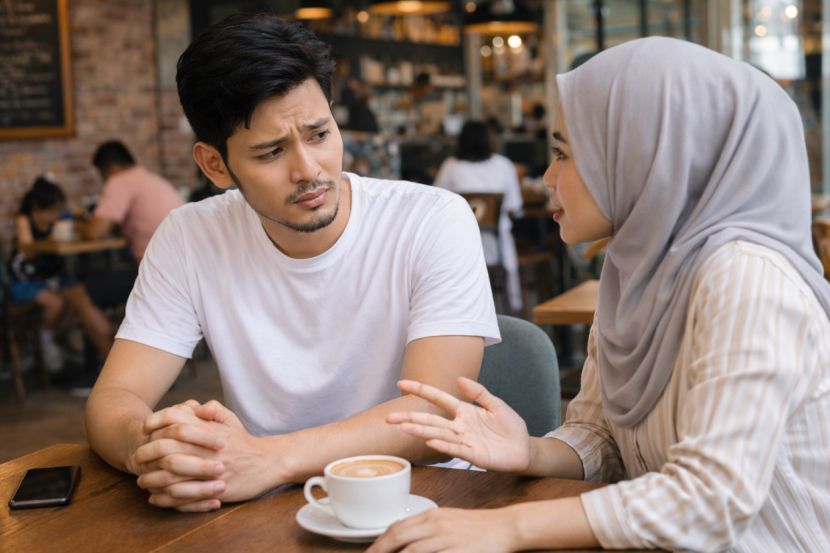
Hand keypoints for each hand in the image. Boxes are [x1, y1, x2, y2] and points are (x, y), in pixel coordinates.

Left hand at [134, 400, 274, 510]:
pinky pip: (183, 495)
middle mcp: (206, 448)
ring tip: (142, 480)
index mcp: (209, 430)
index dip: (156, 421)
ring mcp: (209, 470)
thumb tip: (194, 405)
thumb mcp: (231, 420)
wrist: (268, 463)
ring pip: (172, 474)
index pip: (175, 419)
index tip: (145, 428)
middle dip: (147, 452)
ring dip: (153, 478)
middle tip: (137, 457)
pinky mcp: (213, 490)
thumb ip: (212, 409)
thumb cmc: (245, 442)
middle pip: (167, 447)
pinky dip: (166, 497)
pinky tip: (156, 497)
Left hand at [367, 507, 517, 552]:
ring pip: (411, 551)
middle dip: (379, 551)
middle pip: (398, 537)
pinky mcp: (458, 551)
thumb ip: (426, 528)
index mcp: (431, 515)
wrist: (505, 526)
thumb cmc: (476, 526)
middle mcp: (435, 524)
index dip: (379, 542)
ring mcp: (447, 538)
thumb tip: (404, 539)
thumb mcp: (448, 520)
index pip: (396, 527)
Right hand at [389, 377, 530, 472]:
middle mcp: (459, 426)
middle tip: (390, 417)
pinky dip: (443, 445)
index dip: (421, 390)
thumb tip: (459, 378)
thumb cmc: (510, 426)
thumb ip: (478, 392)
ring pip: (438, 434)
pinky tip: (430, 442)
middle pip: (431, 420)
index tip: (401, 383)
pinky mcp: (473, 455)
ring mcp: (464, 440)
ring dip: (421, 431)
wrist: (524, 448)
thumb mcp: (496, 404)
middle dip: (410, 417)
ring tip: (403, 428)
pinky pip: (456, 449)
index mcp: (464, 410)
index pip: (438, 398)